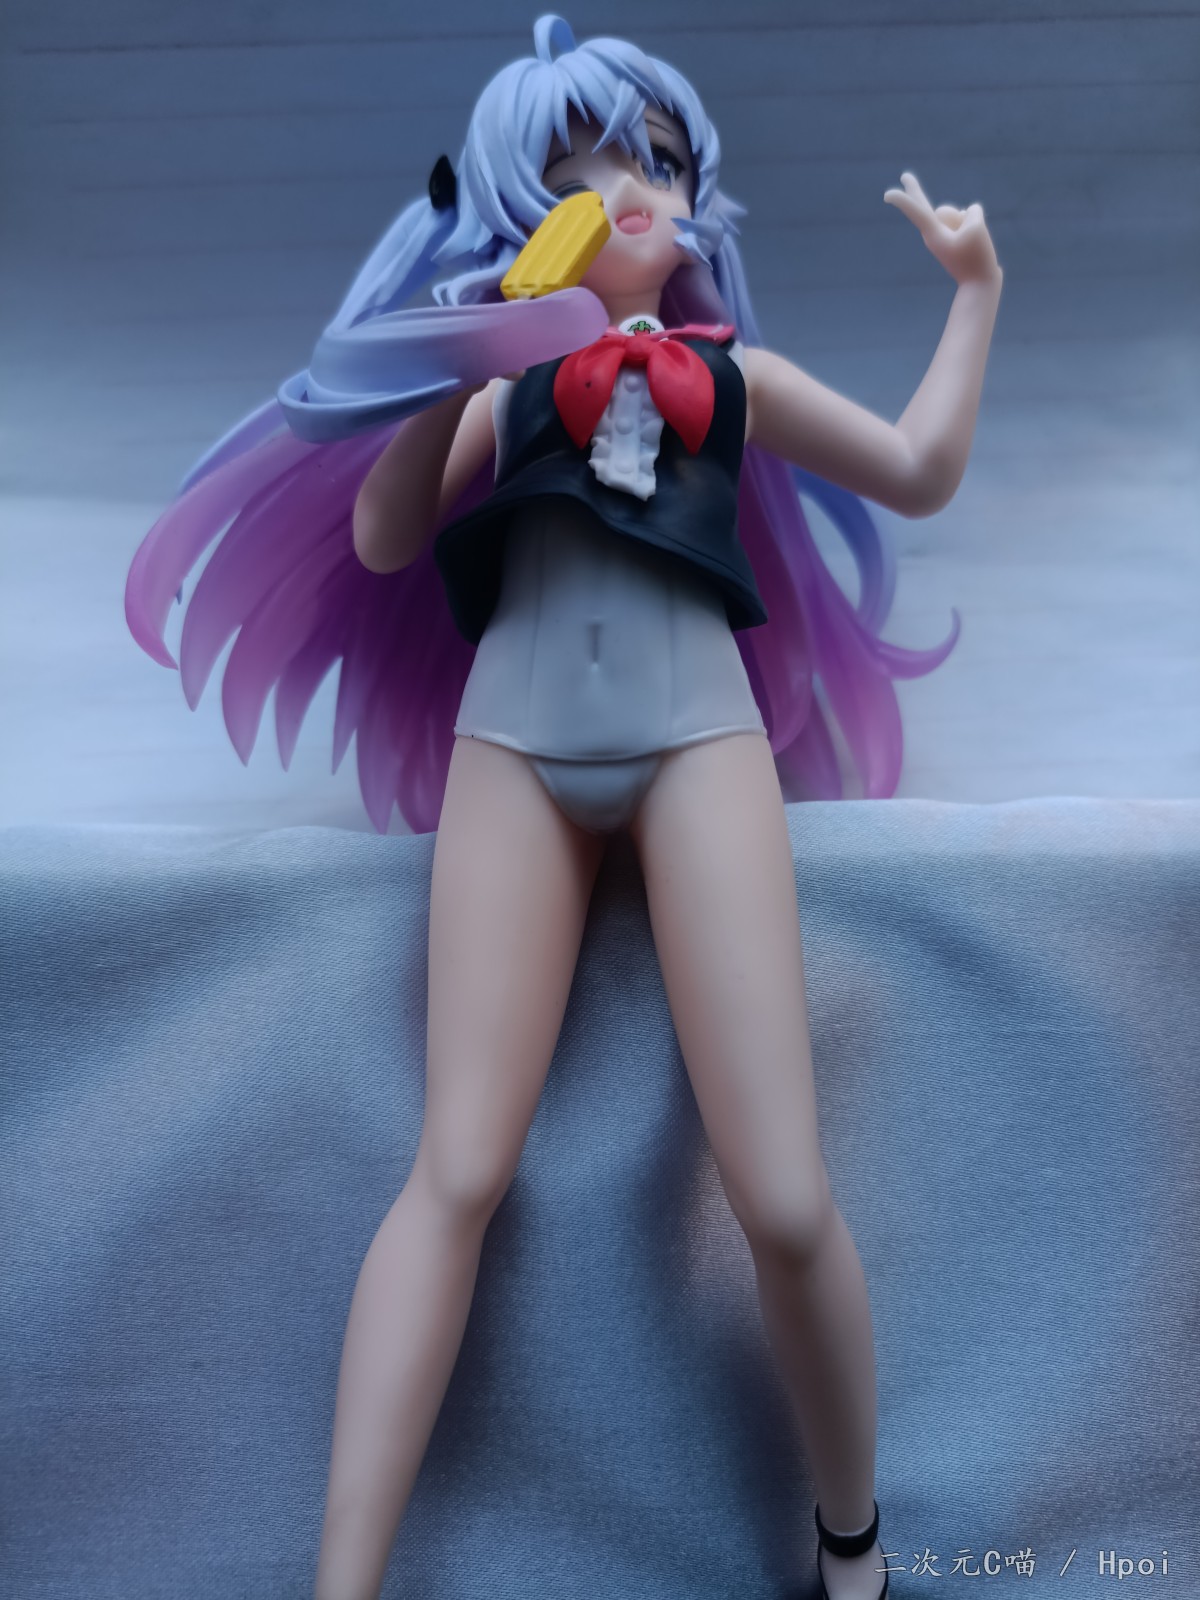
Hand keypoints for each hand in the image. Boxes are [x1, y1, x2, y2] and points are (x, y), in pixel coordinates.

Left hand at [884, 171, 1000, 287]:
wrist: (980, 285)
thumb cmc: (977, 259)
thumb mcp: (977, 228)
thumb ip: (971, 212)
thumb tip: (968, 210)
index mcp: (933, 234)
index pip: (916, 211)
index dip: (903, 200)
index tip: (887, 195)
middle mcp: (933, 234)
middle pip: (924, 207)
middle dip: (914, 191)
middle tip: (903, 176)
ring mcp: (942, 237)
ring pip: (955, 213)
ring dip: (967, 221)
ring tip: (970, 244)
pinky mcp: (952, 240)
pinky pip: (963, 220)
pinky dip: (972, 225)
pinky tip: (974, 242)